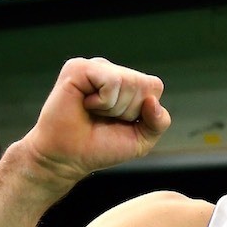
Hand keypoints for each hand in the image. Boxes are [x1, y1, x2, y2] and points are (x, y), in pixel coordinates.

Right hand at [24, 57, 171, 181]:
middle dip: (128, 111)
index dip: (141, 111)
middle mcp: (112, 71)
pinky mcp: (78, 68)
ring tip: (94, 112)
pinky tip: (86, 105)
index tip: (120, 122)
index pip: (154, 86)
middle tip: (104, 118)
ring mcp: (95, 67)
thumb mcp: (141, 140)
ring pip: (129, 81)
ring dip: (114, 108)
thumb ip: (159, 122)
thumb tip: (152, 101)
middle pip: (144, 84)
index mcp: (127, 82)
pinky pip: (111, 81)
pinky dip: (103, 101)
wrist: (66, 158)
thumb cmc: (100, 147)